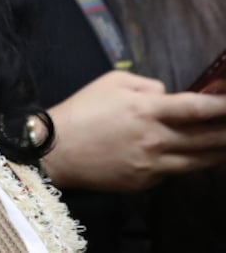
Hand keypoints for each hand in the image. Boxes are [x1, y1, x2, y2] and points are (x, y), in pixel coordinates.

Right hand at [43, 69, 225, 190]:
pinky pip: (174, 171)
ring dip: (220, 152)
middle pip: (207, 137)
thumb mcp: (110, 82)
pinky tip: (196, 157)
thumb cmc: (81, 110)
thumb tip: (167, 95)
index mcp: (146, 109)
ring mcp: (152, 163)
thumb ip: (146, 85)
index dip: (222, 106)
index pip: (197, 108)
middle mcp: (155, 138)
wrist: (55, 149)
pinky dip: (187, 163)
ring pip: (200, 160)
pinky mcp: (145, 181)